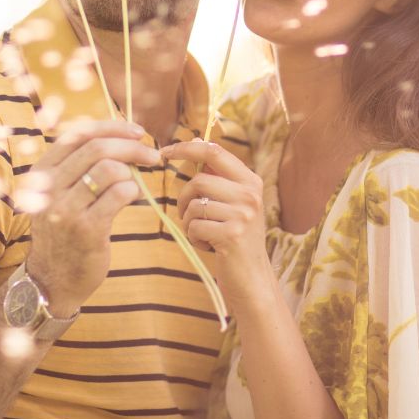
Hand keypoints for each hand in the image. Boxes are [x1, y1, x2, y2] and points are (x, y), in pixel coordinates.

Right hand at [26, 121, 160, 316]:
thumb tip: (120, 137)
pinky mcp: (86, 229)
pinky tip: (131, 197)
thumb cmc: (64, 231)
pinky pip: (119, 194)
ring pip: (109, 169)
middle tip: (151, 155)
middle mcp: (48, 187)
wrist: (53, 279)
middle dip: (131, 147)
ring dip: (131, 173)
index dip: (111, 127)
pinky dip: (132, 190)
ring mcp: (65, 208)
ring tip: (133, 185)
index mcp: (41, 172)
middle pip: (97, 148)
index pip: (78, 134)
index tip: (137, 132)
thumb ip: (79, 166)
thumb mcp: (58, 194)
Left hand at [160, 140, 270, 312]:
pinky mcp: (232, 235)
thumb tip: (195, 141)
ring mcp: (243, 214)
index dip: (186, 148)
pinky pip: (195, 227)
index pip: (214, 151)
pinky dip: (193, 237)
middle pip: (199, 181)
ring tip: (203, 232)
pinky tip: (208, 245)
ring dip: (189, 221)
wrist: (252, 277)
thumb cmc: (235, 237)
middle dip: (184, 198)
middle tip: (187, 214)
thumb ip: (217, 176)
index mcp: (251, 181)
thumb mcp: (233, 203)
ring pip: (195, 205)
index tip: (166, 151)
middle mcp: (250, 195)